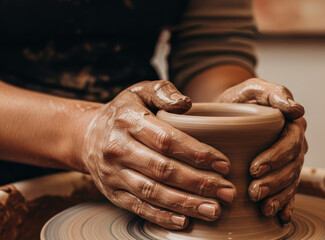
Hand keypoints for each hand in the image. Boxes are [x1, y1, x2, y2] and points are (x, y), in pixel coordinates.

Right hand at [78, 80, 236, 229]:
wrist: (85, 135)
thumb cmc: (123, 112)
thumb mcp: (139, 91)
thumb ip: (164, 92)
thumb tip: (187, 104)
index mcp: (129, 121)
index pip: (167, 141)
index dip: (197, 154)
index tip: (223, 164)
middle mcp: (118, 149)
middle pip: (163, 170)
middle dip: (199, 183)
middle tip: (228, 191)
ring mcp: (113, 174)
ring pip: (153, 192)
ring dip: (186, 204)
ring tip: (214, 210)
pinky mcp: (112, 193)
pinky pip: (138, 207)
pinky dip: (162, 217)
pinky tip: (185, 221)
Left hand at [217, 78, 306, 222]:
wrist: (230, 110)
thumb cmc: (241, 99)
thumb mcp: (254, 88)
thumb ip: (275, 93)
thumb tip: (297, 110)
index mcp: (292, 124)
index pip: (291, 142)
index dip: (276, 157)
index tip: (254, 168)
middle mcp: (295, 143)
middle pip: (292, 166)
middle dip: (274, 181)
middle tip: (254, 191)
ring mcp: (290, 159)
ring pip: (291, 180)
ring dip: (279, 195)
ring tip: (264, 207)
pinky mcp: (281, 171)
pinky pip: (289, 190)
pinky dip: (286, 204)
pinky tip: (280, 216)